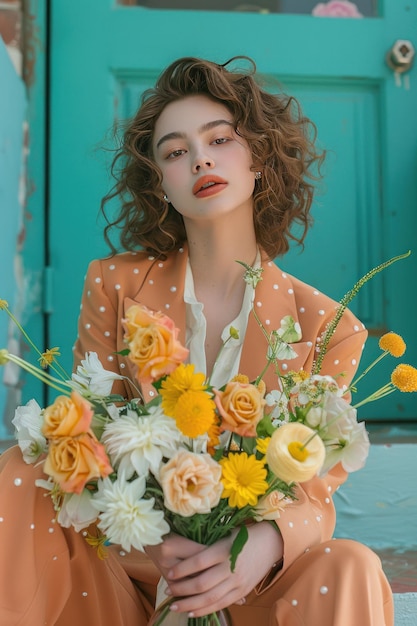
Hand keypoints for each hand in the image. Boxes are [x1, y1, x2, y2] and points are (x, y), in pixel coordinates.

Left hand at [152, 522, 282, 617]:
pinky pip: (222, 604)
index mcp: (225, 549)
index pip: (199, 561)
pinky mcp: (242, 591)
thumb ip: (208, 547)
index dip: (183, 569)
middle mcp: (231, 567)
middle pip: (202, 583)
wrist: (270, 543)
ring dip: (190, 604)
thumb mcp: (225, 535)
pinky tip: (192, 612)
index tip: (170, 573)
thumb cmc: (243, 535)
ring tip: (174, 606)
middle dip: (182, 589)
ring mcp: (238, 581)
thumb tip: (182, 554)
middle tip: (168, 590)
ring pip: (210, 597)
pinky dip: (206, 610)